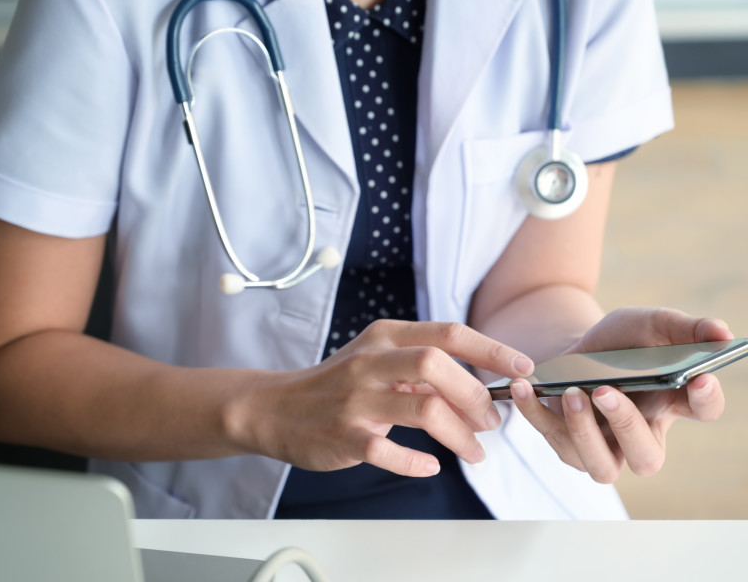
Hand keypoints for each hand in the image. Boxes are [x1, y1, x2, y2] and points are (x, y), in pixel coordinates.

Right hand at [231, 320, 533, 476]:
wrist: (276, 407)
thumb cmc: (336, 382)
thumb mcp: (375, 357)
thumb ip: (421, 366)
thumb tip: (479, 386)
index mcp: (386, 336)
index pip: (448, 333)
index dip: (491, 349)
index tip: (522, 367)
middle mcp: (372, 361)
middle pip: (438, 365)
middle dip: (475, 394)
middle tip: (491, 419)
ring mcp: (357, 399)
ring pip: (424, 410)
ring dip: (460, 434)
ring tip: (475, 451)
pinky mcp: (346, 436)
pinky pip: (392, 452)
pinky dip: (419, 463)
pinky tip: (430, 465)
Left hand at [510, 307, 730, 482]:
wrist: (573, 351)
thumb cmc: (619, 342)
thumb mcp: (648, 324)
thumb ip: (684, 328)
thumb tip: (722, 332)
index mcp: (673, 403)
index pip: (703, 409)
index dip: (705, 398)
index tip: (699, 378)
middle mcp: (641, 435)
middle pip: (646, 457)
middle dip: (626, 426)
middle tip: (607, 391)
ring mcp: (602, 447)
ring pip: (600, 465)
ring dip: (582, 428)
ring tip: (572, 390)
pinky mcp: (565, 443)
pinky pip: (550, 438)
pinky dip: (533, 412)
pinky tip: (524, 386)